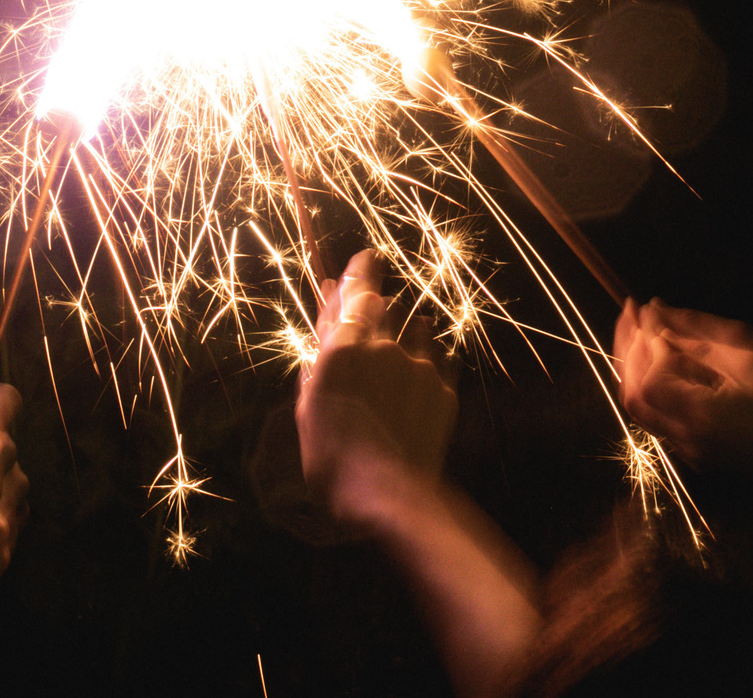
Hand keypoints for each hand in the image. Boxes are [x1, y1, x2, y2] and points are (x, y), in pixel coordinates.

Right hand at [297, 249, 456, 530]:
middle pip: (384, 304)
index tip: (367, 257)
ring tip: (404, 340)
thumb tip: (321, 331)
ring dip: (408, 328)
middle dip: (379, 300)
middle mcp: (383, 345)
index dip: (361, 269)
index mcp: (342, 347)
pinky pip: (440, 356)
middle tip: (375, 307)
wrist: (387, 495)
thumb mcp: (309, 407)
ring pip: (417, 326)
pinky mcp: (444, 389)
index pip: (354, 289)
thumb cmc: (332, 457)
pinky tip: (425, 367)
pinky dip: (430, 355)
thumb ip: (316, 361)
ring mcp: (418, 365)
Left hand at [612, 299, 752, 470]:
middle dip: (627, 350)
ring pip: (642, 410)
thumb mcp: (750, 359)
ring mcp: (691, 452)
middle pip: (635, 398)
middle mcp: (690, 442)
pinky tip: (660, 357)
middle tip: (631, 312)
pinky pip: (659, 417)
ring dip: (635, 367)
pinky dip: (651, 385)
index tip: (654, 318)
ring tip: (640, 329)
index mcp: (706, 420)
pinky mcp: (696, 452)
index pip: (653, 383)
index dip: (648, 347)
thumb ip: (697, 337)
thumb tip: (655, 312)